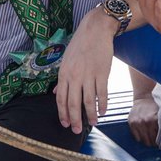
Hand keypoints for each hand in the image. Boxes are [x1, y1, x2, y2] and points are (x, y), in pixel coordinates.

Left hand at [54, 7, 116, 133]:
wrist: (95, 30)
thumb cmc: (80, 44)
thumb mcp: (66, 60)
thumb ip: (62, 78)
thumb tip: (57, 93)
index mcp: (64, 74)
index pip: (61, 99)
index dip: (63, 113)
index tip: (65, 123)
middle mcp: (74, 76)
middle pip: (73, 104)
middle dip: (74, 120)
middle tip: (76, 130)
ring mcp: (88, 75)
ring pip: (88, 101)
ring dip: (90, 115)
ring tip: (93, 123)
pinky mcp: (102, 73)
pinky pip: (102, 94)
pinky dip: (102, 105)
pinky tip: (103, 111)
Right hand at [128, 93, 160, 146]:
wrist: (144, 97)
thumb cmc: (155, 106)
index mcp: (155, 119)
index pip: (158, 138)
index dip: (160, 142)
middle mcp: (146, 122)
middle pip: (151, 141)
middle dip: (154, 143)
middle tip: (156, 142)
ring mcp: (138, 123)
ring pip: (143, 140)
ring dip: (147, 141)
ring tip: (150, 138)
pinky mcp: (132, 123)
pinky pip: (136, 137)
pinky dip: (140, 138)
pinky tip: (143, 134)